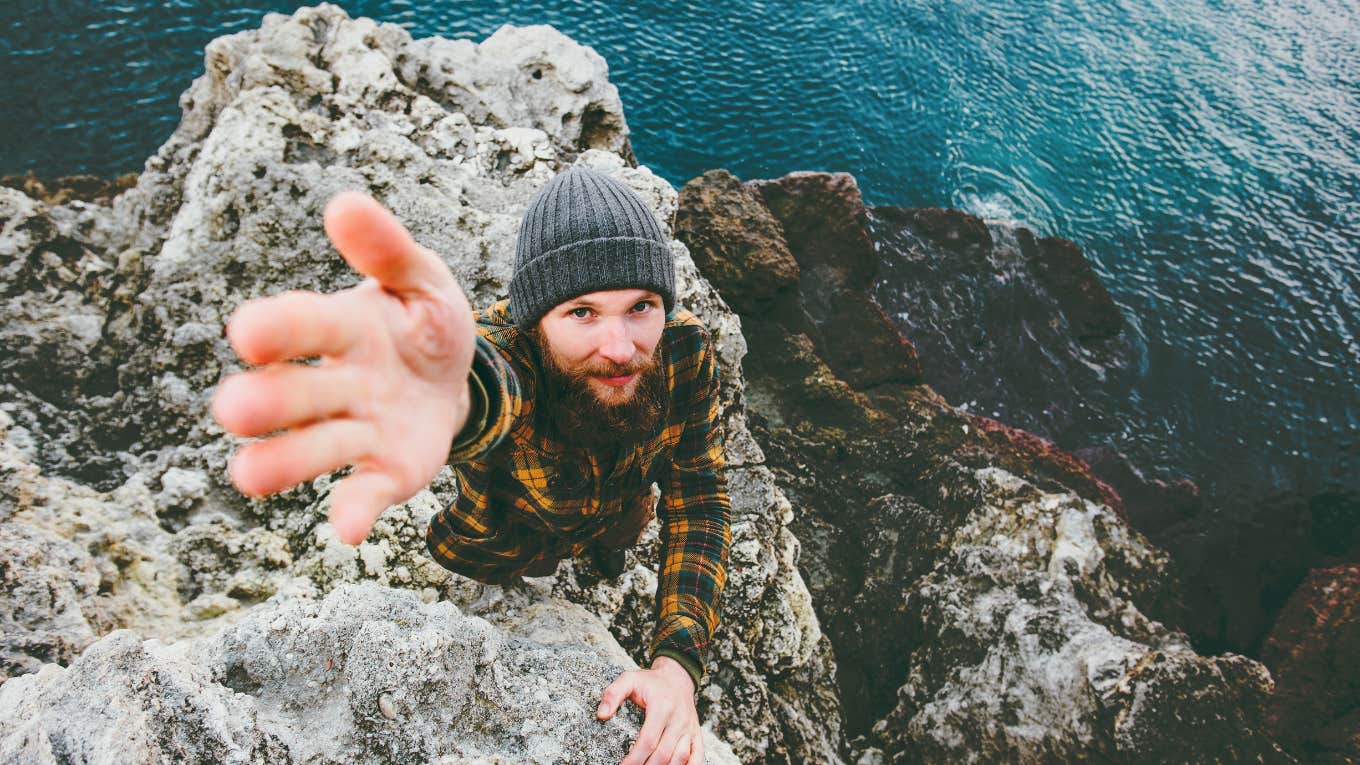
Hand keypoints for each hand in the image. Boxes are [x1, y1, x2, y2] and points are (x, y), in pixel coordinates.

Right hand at [211, 190, 476, 544]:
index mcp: (342, 328)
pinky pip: (367, 493)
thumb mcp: (419, 278)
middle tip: (234, 409)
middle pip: (298, 395)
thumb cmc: (422, 320)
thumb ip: (387, 250)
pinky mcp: (386, 472)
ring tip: (249, 475)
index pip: (307, 325)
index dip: (281, 329)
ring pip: (317, 450)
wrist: (458, 375)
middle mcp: (337, 384)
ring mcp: (359, 432)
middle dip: (268, 402)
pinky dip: (355, 511)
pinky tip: (347, 531)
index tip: (249, 332)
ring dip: (286, 463)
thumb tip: (345, 203)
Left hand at [597, 655, 702, 764]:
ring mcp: (689, 729)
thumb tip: (602, 715)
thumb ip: (613, 694)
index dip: (634, 759)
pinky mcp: (696, 735)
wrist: (677, 678)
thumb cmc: (651, 682)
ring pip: (681, 758)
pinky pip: (698, 756)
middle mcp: (678, 720)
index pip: (648, 740)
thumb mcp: (629, 679)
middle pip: (663, 754)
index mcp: (662, 707)